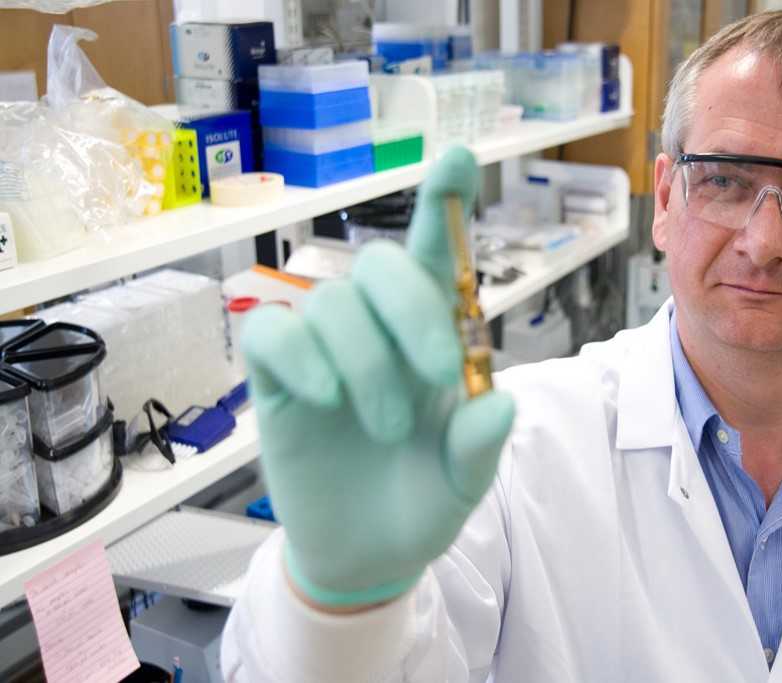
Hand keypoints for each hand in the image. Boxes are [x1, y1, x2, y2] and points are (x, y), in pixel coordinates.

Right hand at [242, 147, 514, 607]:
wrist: (365, 557)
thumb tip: (498, 401)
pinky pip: (272, 331)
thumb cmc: (421, 503)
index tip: (458, 159)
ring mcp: (324, 351)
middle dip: (413, 308)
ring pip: (332, 303)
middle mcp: (377, 332)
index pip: (435, 256)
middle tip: (438, 375)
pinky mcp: (275, 377)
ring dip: (366, 361)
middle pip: (381, 264)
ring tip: (386, 427)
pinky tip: (324, 397)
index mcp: (430, 340)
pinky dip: (300, 355)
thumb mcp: (464, 483)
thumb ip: (480, 443)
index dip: (443, 203)